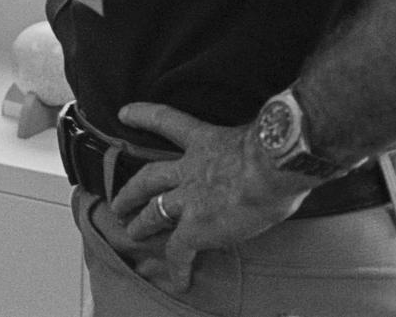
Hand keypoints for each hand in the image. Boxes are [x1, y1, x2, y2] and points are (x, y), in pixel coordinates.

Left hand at [108, 101, 318, 292]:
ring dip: (141, 223)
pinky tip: (179, 281)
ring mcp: (189, 199)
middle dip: (132, 190)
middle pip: (149, 177)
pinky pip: (180, 250)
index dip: (143, 116)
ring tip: (131, 232)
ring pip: (154, 211)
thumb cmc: (276, 147)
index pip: (167, 121)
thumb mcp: (258, 136)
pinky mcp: (196, 227)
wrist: (273, 166)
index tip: (124, 113)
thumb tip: (272, 150)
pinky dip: (177, 267)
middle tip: (118, 201)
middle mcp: (190, 169)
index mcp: (205, 141)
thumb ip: (253, 145)